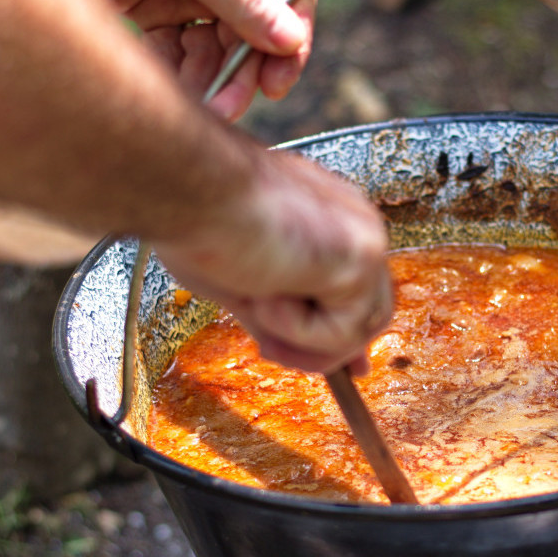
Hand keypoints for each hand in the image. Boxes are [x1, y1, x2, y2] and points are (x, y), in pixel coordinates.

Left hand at [84, 0, 315, 120]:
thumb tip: (289, 39)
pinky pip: (178, 52)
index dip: (290, 41)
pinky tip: (164, 83)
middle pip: (252, 31)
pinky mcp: (155, 12)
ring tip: (193, 105)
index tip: (275, 82)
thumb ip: (242, 1)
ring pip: (215, 49)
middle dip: (240, 72)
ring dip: (207, 80)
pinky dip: (175, 72)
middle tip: (228, 108)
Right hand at [153, 149, 391, 373]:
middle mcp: (357, 225)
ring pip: (357, 331)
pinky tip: (265, 285)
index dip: (344, 334)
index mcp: (332, 221)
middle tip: (267, 346)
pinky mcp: (361, 257)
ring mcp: (364, 239)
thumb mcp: (242, 282)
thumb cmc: (198, 221)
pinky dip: (295, 327)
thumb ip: (278, 315)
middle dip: (318, 348)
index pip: (359, 291)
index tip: (347, 371)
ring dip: (301, 339)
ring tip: (259, 307)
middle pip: (368, 316)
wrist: (189, 186)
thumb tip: (288, 349)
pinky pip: (341, 332)